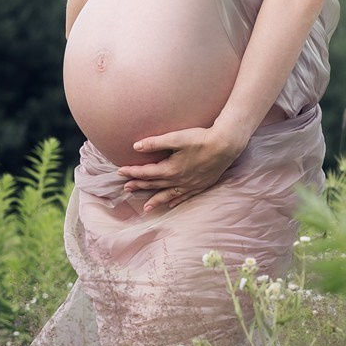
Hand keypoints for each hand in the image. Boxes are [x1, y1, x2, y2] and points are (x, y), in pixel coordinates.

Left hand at [118, 126, 245, 212]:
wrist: (226, 145)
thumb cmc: (201, 139)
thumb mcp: (175, 138)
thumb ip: (154, 143)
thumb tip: (135, 146)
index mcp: (170, 169)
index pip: (146, 172)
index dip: (132, 172)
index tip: (120, 172)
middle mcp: (178, 180)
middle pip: (155, 185)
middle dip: (139, 186)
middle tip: (126, 189)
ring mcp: (190, 184)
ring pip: (168, 195)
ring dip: (155, 200)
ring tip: (145, 208)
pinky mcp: (201, 184)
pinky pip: (184, 196)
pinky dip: (175, 200)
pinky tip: (170, 204)